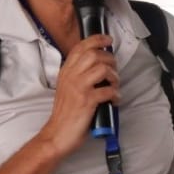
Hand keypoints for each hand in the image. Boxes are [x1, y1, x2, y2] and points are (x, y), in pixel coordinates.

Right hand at [43, 34, 119, 154]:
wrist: (57, 134)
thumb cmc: (64, 114)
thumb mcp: (67, 88)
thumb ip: (78, 75)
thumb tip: (98, 67)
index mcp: (66, 72)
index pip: (80, 47)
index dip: (96, 40)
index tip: (108, 40)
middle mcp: (71, 76)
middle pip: (94, 54)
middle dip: (110, 60)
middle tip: (114, 71)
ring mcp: (79, 88)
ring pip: (102, 69)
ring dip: (114, 77)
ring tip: (114, 86)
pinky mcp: (87, 101)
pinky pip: (108, 90)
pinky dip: (116, 94)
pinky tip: (114, 100)